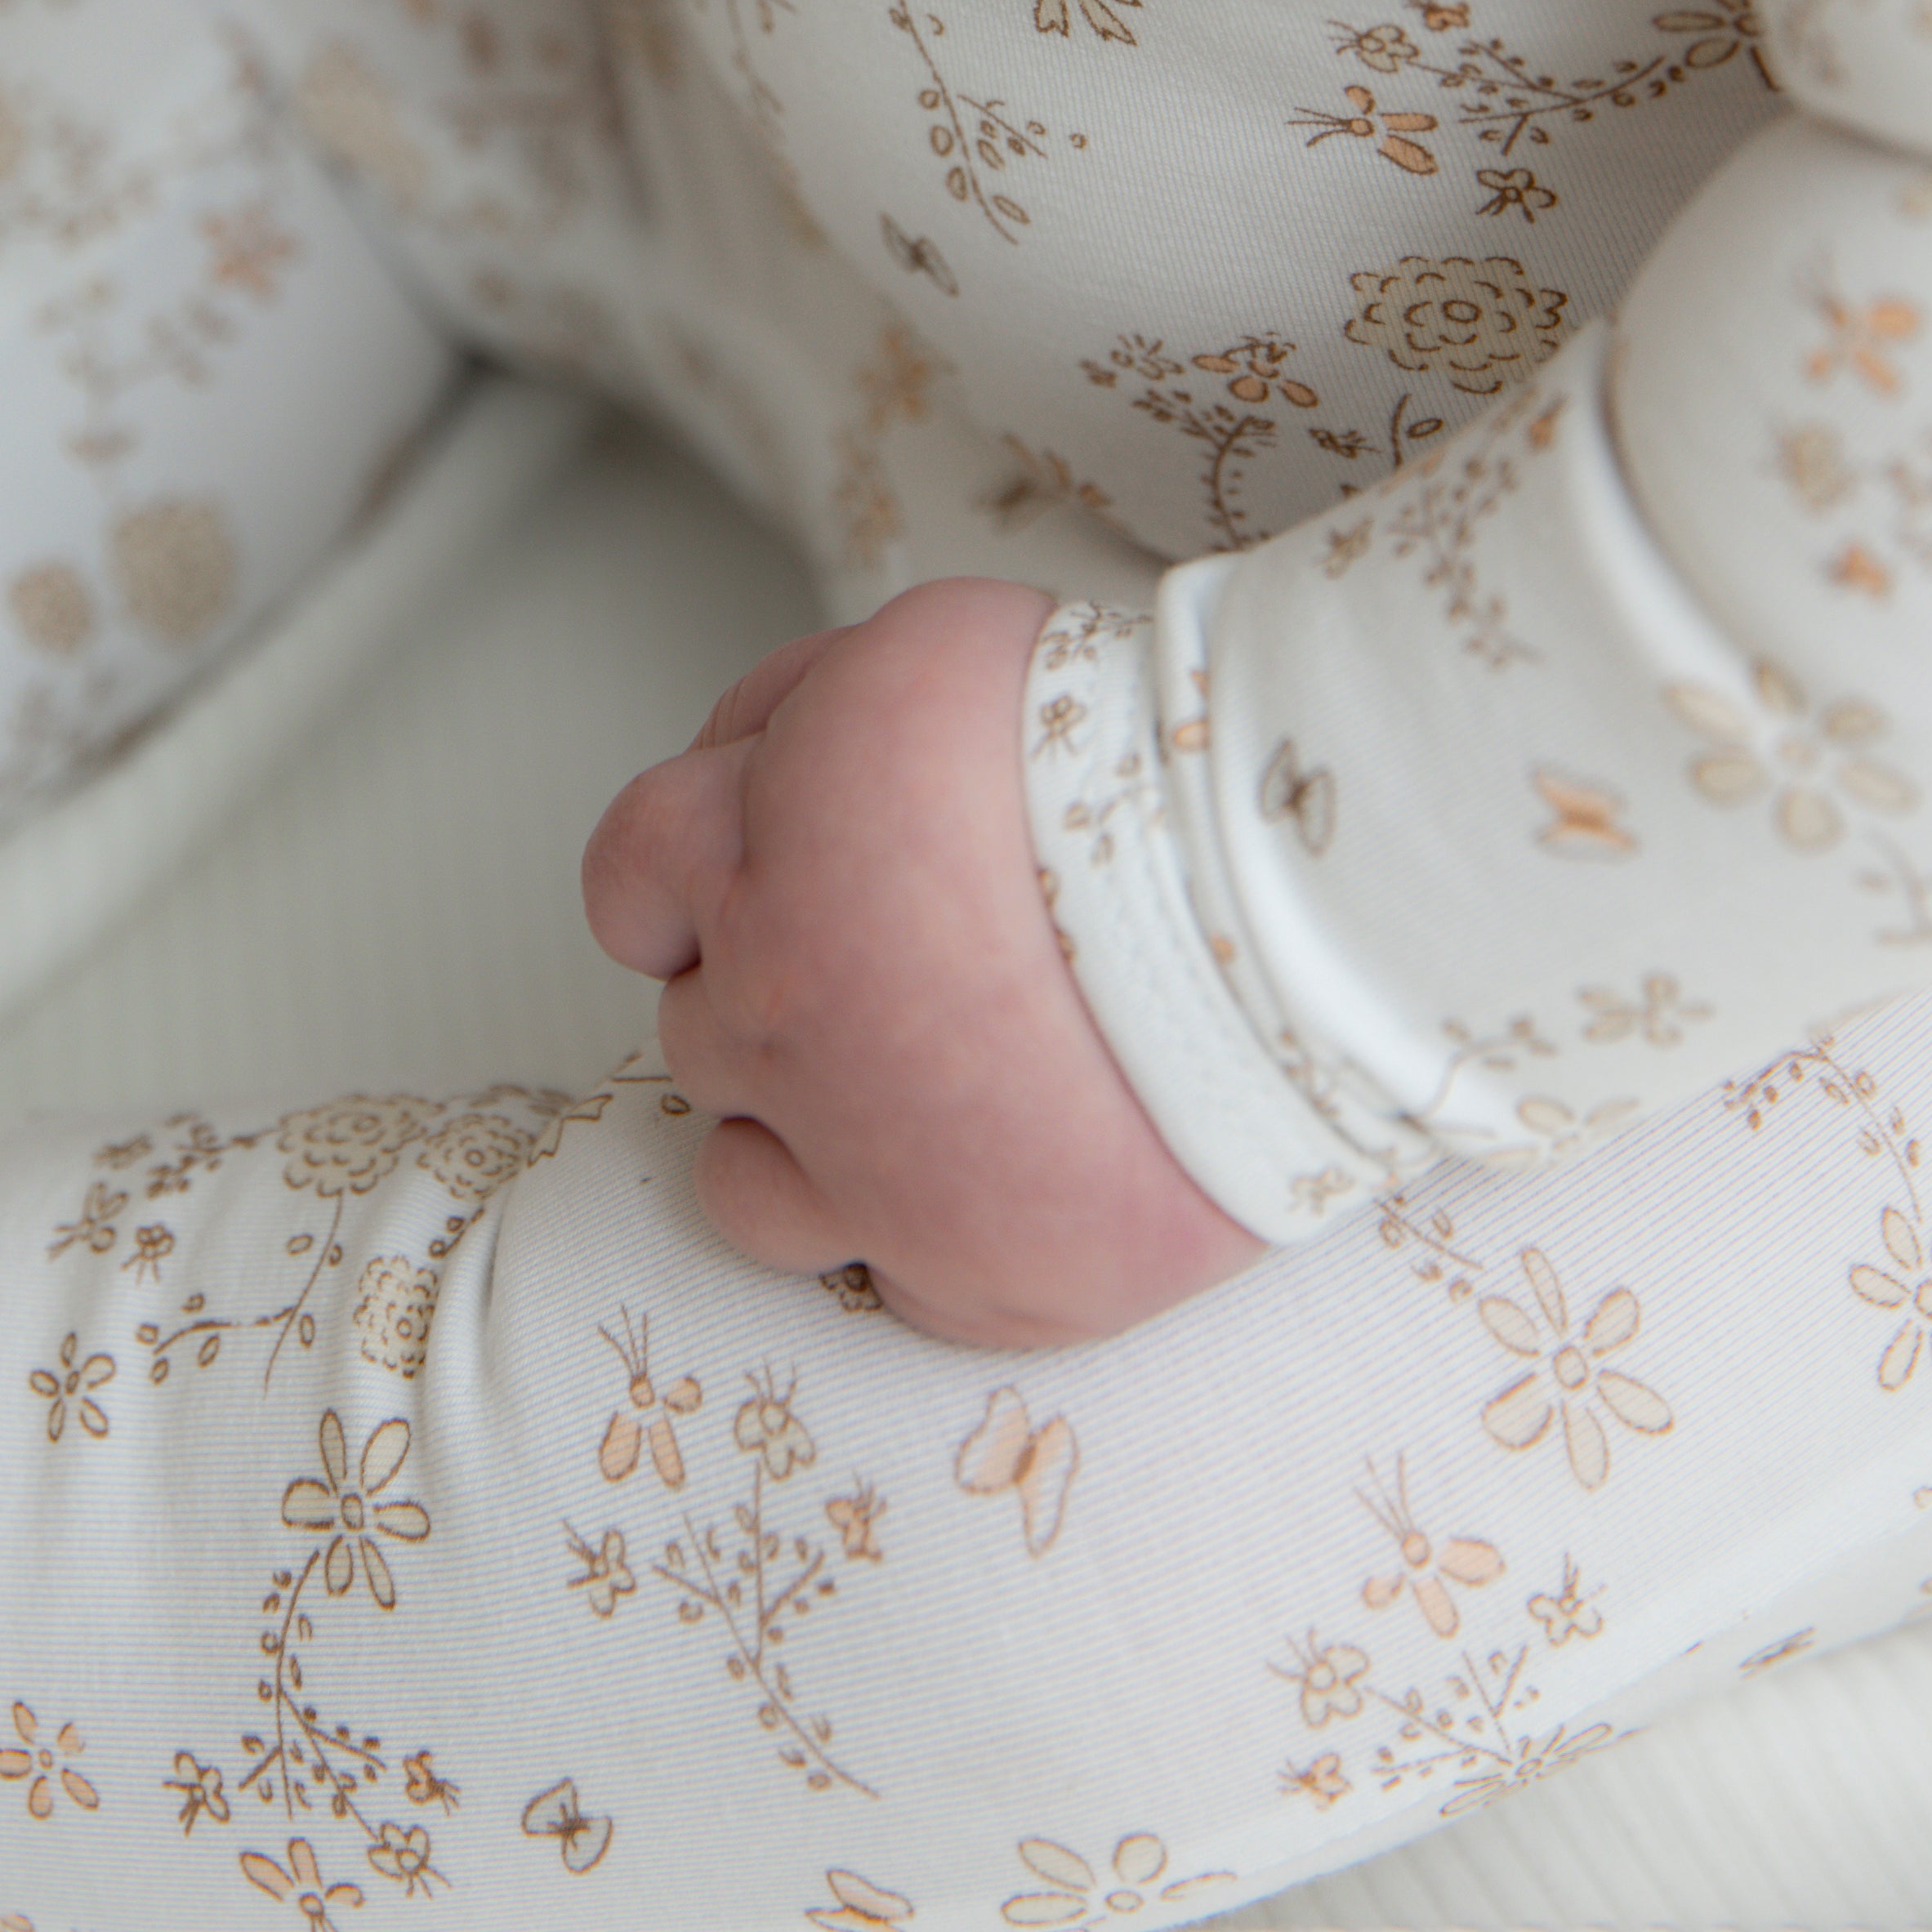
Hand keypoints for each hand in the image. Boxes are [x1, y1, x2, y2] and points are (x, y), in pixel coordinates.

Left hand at [582, 575, 1261, 1346]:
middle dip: (774, 981)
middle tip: (905, 952)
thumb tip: (770, 771)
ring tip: (922, 1081)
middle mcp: (781, 1027)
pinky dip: (906, 1230)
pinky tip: (981, 1172)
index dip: (697, 851)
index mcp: (761, 864)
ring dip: (804, 1127)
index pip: (632, 865)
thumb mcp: (928, 649)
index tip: (767, 855)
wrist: (1299, 900)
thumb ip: (818, 726)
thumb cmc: (1133, 750)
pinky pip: (873, 1279)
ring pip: (741, 1178)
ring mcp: (869, 1173)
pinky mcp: (978, 1281)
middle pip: (698, 1021)